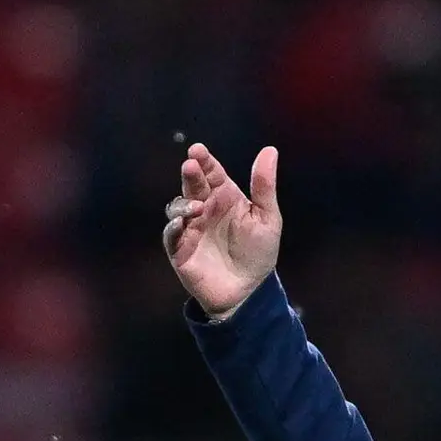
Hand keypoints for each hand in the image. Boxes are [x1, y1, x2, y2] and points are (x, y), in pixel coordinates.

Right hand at [163, 142, 281, 320]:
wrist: (249, 291)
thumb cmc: (258, 253)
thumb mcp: (267, 218)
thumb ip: (264, 186)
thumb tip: (269, 149)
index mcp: (225, 197)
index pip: (211, 172)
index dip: (204, 160)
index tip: (198, 150)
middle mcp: (205, 208)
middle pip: (193, 185)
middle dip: (190, 174)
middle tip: (191, 165)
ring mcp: (191, 228)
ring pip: (177, 207)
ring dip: (184, 203)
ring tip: (197, 206)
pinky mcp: (180, 250)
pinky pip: (171, 235)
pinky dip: (173, 227)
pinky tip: (182, 223)